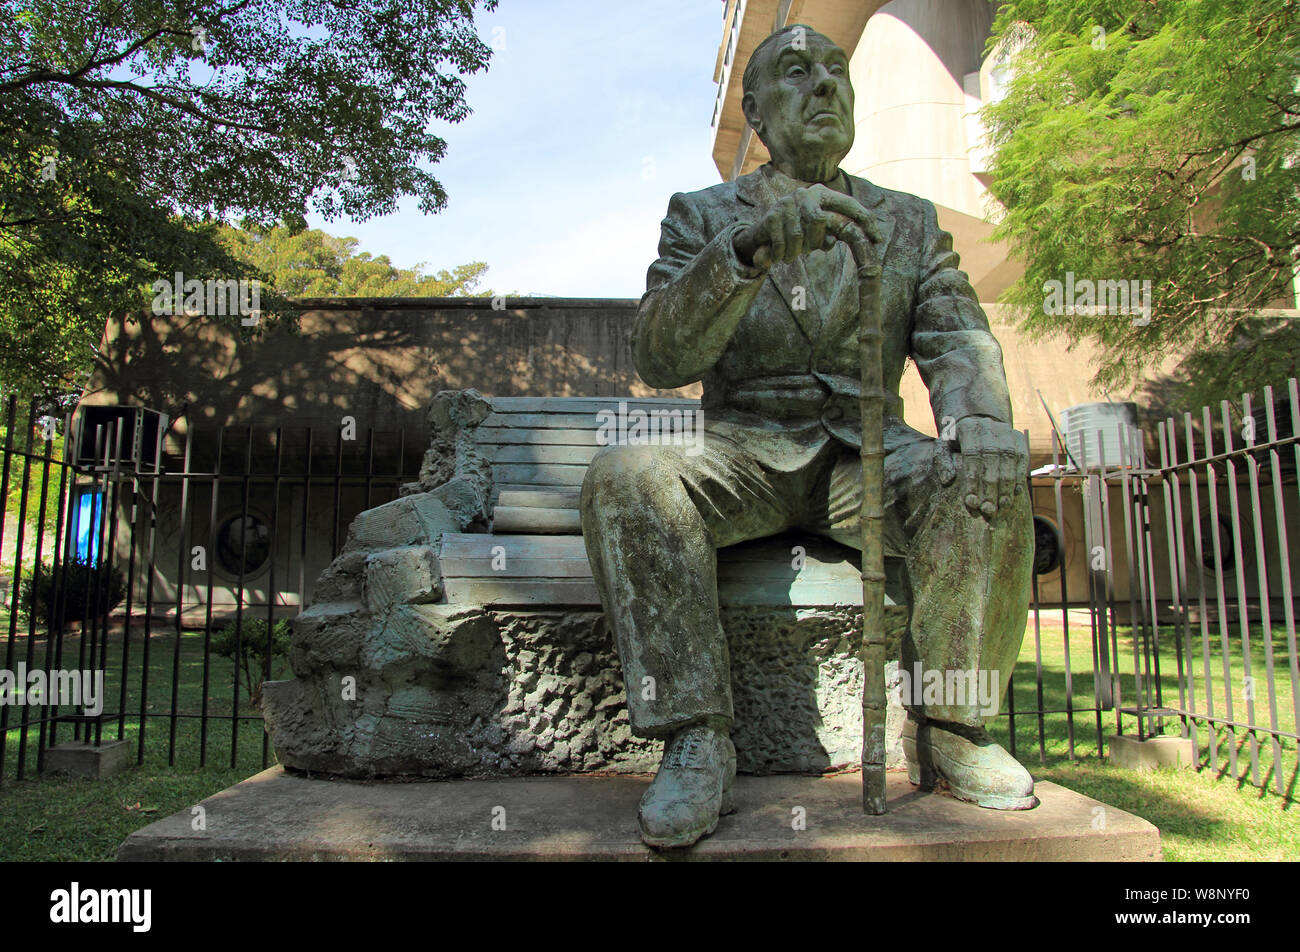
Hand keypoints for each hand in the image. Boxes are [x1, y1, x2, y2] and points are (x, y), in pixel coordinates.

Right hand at [733, 183, 879, 269]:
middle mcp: (805, 194)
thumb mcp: (817, 232)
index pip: (849, 204)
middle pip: (820, 221)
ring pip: (800, 237)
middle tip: (810, 249)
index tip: (877, 239)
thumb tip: (833, 240)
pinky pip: (784, 245)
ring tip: (791, 255)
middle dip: (815, 242)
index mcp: (821, 194)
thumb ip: (832, 233)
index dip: (865, 221)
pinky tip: (779, 256)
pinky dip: (783, 255)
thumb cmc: (795, 233)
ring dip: (796, 252)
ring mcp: (786, 204)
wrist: (760, 235)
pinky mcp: (772, 217)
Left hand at [952, 417, 1027, 518]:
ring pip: (1009, 458)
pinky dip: (1019, 476)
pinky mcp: (1019, 438)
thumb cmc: (957, 441)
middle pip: (992, 457)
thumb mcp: (944, 446)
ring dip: (1007, 484)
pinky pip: (1022, 457)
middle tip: (988, 508)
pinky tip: (1015, 493)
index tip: (971, 501)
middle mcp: (989, 426)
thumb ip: (942, 461)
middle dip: (990, 486)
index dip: (972, 479)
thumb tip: (948, 480)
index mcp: (968, 428)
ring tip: (1002, 505)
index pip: (972, 455)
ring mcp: (1006, 431)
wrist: (978, 424)